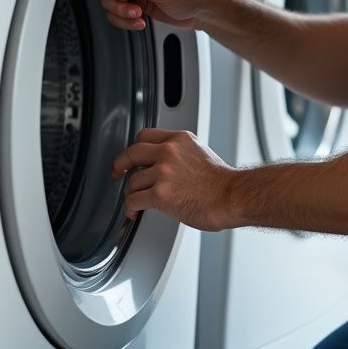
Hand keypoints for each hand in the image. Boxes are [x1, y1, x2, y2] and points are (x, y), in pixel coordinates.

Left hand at [112, 129, 237, 231]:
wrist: (230, 196)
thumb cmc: (220, 182)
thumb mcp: (199, 152)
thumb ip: (180, 152)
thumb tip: (167, 163)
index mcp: (179, 139)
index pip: (146, 135)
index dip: (135, 147)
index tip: (131, 156)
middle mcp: (168, 151)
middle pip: (131, 152)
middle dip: (121, 164)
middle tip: (117, 172)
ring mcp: (163, 172)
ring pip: (132, 181)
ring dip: (132, 193)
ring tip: (136, 201)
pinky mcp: (160, 194)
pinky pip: (134, 200)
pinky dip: (130, 208)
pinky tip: (134, 212)